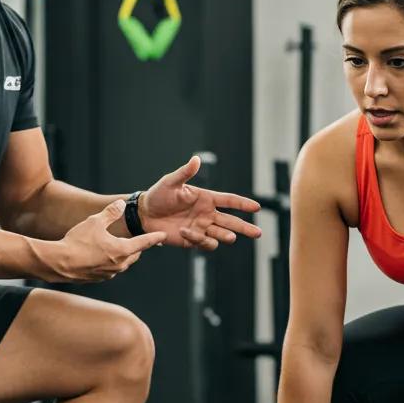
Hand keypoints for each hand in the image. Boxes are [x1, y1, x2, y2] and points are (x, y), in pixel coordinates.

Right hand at [42, 200, 165, 282]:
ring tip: (119, 248)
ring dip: (123, 255)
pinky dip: (110, 262)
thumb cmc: (77, 241)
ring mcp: (109, 273)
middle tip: (139, 241)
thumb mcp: (95, 221)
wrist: (59, 263)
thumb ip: (110, 213)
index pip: (144, 243)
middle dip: (138, 247)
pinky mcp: (98, 279)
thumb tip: (121, 204)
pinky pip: (109, 270)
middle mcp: (119, 264)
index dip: (154, 238)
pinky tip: (101, 257)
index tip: (162, 236)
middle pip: (135, 255)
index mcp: (122, 249)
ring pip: (122, 263)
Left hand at [140, 156, 260, 250]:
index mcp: (206, 199)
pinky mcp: (193, 240)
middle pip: (232, 222)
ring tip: (230, 236)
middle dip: (245, 227)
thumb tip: (196, 159)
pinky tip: (186, 232)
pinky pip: (204, 243)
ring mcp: (201, 228)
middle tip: (258, 233)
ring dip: (226, 235)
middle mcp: (207, 214)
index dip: (243, 204)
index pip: (229, 201)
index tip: (257, 207)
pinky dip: (199, 239)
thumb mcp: (171, 182)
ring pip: (222, 235)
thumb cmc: (159, 195)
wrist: (145, 214)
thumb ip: (185, 173)